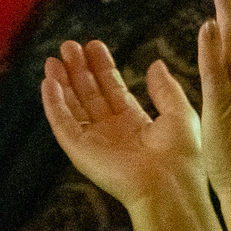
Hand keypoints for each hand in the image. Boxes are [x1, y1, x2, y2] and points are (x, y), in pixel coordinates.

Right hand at [41, 37, 202, 211]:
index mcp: (135, 123)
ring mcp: (95, 141)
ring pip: (72, 106)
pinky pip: (63, 124)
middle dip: (79, 69)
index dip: (102, 67)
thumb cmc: (181, 156)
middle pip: (90, 94)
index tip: (94, 45)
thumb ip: (165, 89)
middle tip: (69, 45)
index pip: (113, 89)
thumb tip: (156, 64)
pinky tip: (49, 82)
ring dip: (62, 82)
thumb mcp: (179, 113)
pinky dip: (53, 104)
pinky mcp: (81, 152)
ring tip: (54, 59)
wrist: (170, 185)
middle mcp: (112, 131)